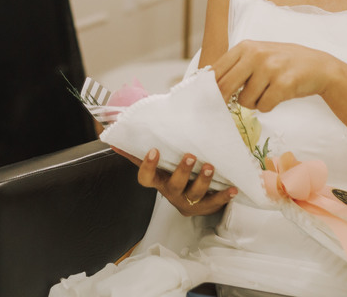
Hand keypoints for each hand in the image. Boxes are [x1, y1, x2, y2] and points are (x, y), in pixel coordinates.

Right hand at [113, 147, 236, 216]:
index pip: (146, 178)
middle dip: (182, 172)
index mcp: (158, 181)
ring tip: (211, 166)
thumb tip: (113, 139)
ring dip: (203, 181)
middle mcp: (171, 193)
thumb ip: (136, 153)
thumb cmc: (170, 175)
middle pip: (173, 186)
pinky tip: (233, 188)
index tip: (153, 150)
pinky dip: (224, 197)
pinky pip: (215, 203)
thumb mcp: (156, 165)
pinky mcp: (205, 206)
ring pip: (195, 194)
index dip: (148, 166)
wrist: (190, 200)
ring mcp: (188, 201)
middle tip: (191, 156)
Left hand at [212, 41, 339, 111]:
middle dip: (225, 100)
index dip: (210, 88)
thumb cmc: (283, 63)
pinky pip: (264, 106)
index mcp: (245, 46)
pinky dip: (268, 106)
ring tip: (266, 92)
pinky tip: (277, 96)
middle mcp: (256, 54)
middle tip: (229, 105)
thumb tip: (209, 85)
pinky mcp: (284, 84)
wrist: (319, 66)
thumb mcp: (258, 55)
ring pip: (245, 100)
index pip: (217, 70)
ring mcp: (270, 68)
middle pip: (226, 86)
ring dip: (254, 103)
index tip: (208, 98)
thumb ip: (236, 66)